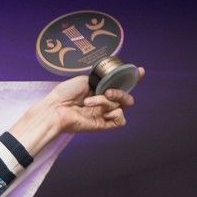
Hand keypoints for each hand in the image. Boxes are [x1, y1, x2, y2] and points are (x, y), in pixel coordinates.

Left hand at [9, 74, 136, 150]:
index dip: (133, 78)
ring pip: (122, 106)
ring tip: (91, 101)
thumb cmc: (65, 94)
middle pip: (126, 97)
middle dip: (120, 92)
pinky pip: (120, 121)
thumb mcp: (85, 79)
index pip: (122, 85)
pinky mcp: (102, 124)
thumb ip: (102, 78)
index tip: (140, 71)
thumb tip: (112, 78)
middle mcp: (104, 102)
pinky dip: (115, 114)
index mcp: (101, 90)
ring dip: (108, 101)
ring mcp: (104, 114)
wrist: (55, 108)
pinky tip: (102, 112)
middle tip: (107, 91)